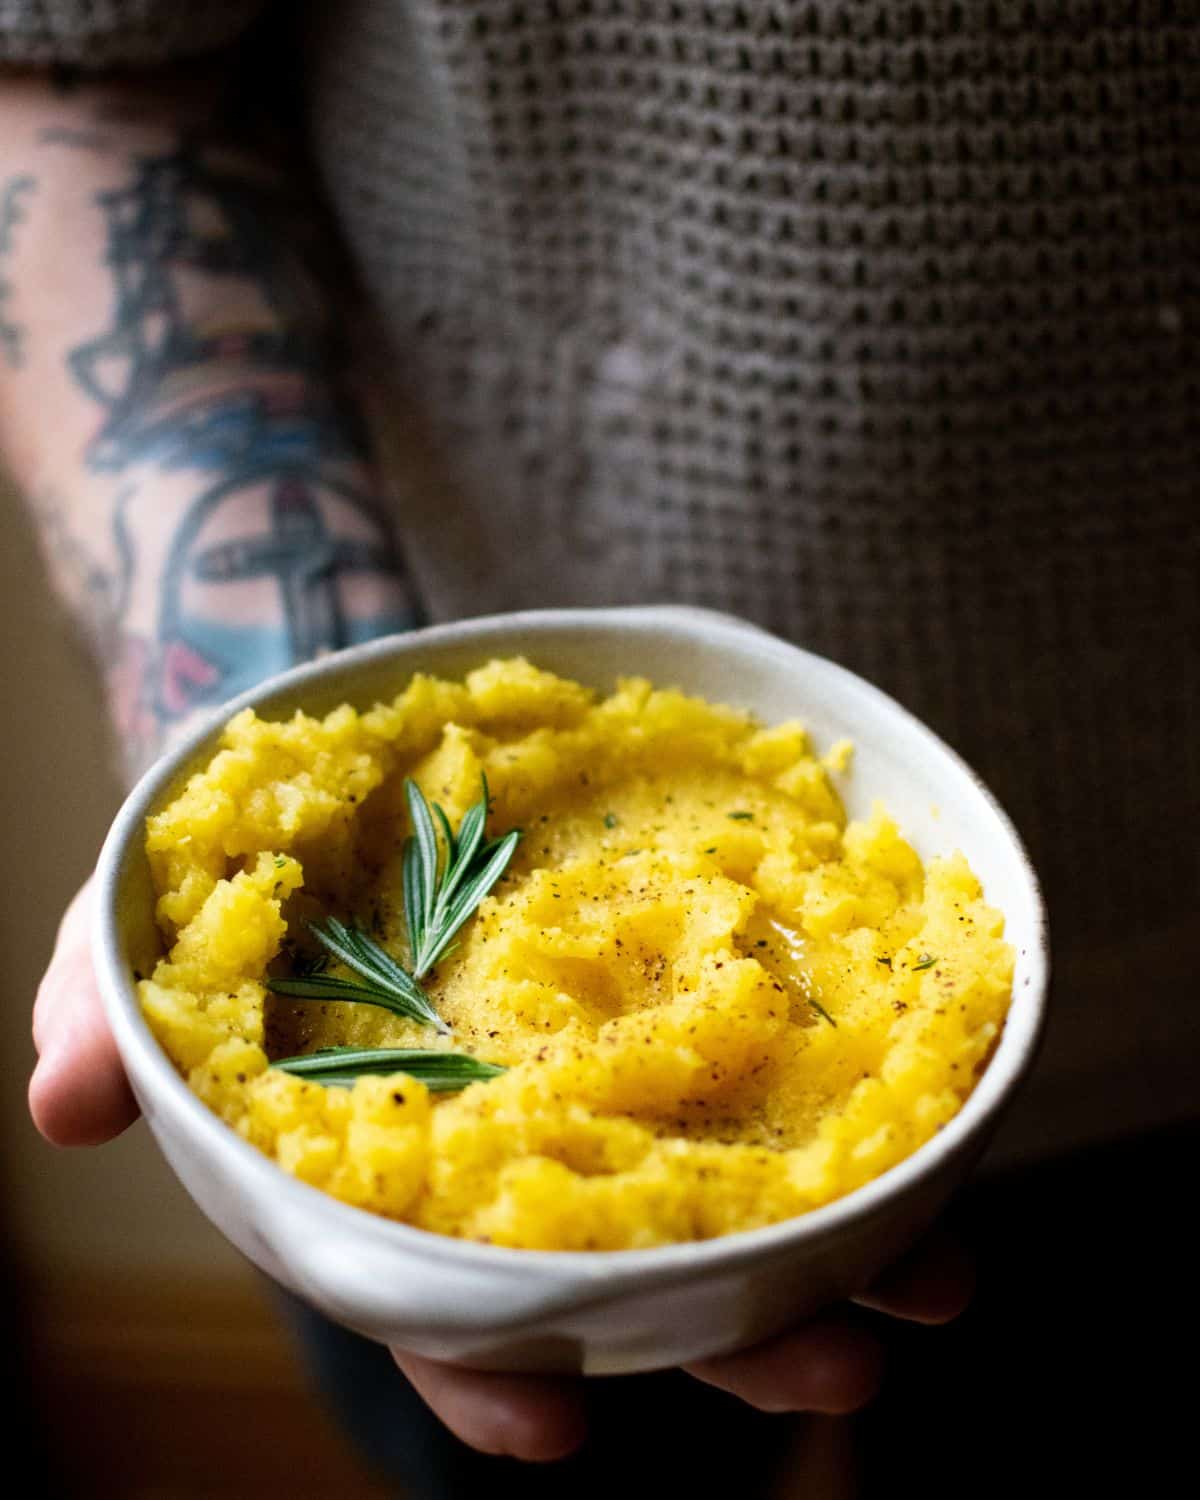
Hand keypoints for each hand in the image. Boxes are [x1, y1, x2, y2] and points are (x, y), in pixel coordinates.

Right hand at [31, 879, 974, 1463]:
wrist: (359, 746)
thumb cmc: (257, 861)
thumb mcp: (155, 926)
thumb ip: (109, 1014)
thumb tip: (61, 1104)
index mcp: (412, 1166)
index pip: (445, 1307)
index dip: (493, 1373)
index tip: (558, 1425)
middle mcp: (534, 1140)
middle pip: (639, 1272)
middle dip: (735, 1335)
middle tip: (831, 1368)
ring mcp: (625, 1063)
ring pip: (746, 1189)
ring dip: (846, 1245)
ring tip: (939, 1279)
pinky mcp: (693, 975)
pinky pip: (793, 1057)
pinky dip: (871, 1103)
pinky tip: (944, 1128)